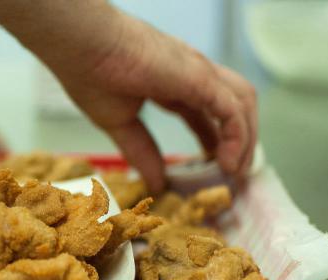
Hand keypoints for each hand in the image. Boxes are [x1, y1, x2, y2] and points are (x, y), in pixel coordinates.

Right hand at [47, 14, 256, 192]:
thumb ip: (140, 152)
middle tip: (233, 173)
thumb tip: (155, 184)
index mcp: (171, 80)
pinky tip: (229, 162)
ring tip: (236, 170)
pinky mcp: (200, 78)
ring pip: (242, 103)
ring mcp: (198, 72)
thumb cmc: (91, 74)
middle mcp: (192, 73)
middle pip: (233, 105)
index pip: (206, 112)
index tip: (215, 167)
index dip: (215, 140)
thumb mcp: (120, 124)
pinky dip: (238, 138)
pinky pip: (233, 111)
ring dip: (246, 139)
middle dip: (239, 139)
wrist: (81, 47)